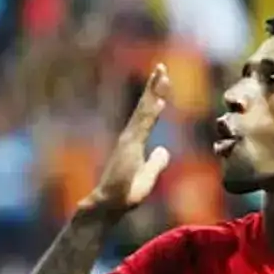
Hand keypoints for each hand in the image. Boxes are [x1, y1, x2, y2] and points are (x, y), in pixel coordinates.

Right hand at [82, 64, 172, 212]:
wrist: (109, 205)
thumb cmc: (125, 195)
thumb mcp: (148, 177)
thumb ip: (156, 163)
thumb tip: (164, 150)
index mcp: (135, 142)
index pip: (147, 116)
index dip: (155, 99)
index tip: (163, 82)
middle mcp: (130, 137)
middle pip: (144, 108)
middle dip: (153, 88)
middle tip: (162, 68)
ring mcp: (128, 141)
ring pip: (143, 112)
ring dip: (152, 93)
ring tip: (161, 74)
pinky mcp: (129, 147)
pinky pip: (143, 126)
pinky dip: (151, 112)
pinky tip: (159, 100)